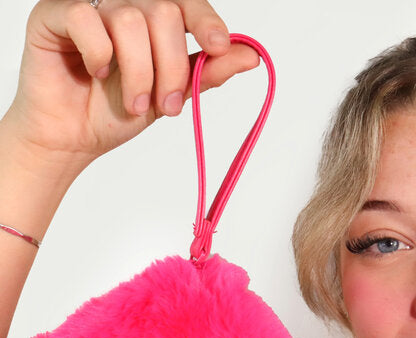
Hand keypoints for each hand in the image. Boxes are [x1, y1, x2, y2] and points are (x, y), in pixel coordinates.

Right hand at [4, 0, 258, 173]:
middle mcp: (124, 6)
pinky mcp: (55, 14)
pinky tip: (97, 74)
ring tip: (135, 105)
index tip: (219, 47)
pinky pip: (86, 18)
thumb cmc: (117, 113)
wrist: (74, 137)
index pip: (185, 3)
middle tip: (167, 106)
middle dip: (172, 68)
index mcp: (153, 21)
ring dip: (139, 74)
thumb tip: (252, 56)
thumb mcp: (173, 95)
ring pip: (129, 19)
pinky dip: (100, 55)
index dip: (205, 21)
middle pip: (164, 12)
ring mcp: (90, 6)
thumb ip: (207, 73)